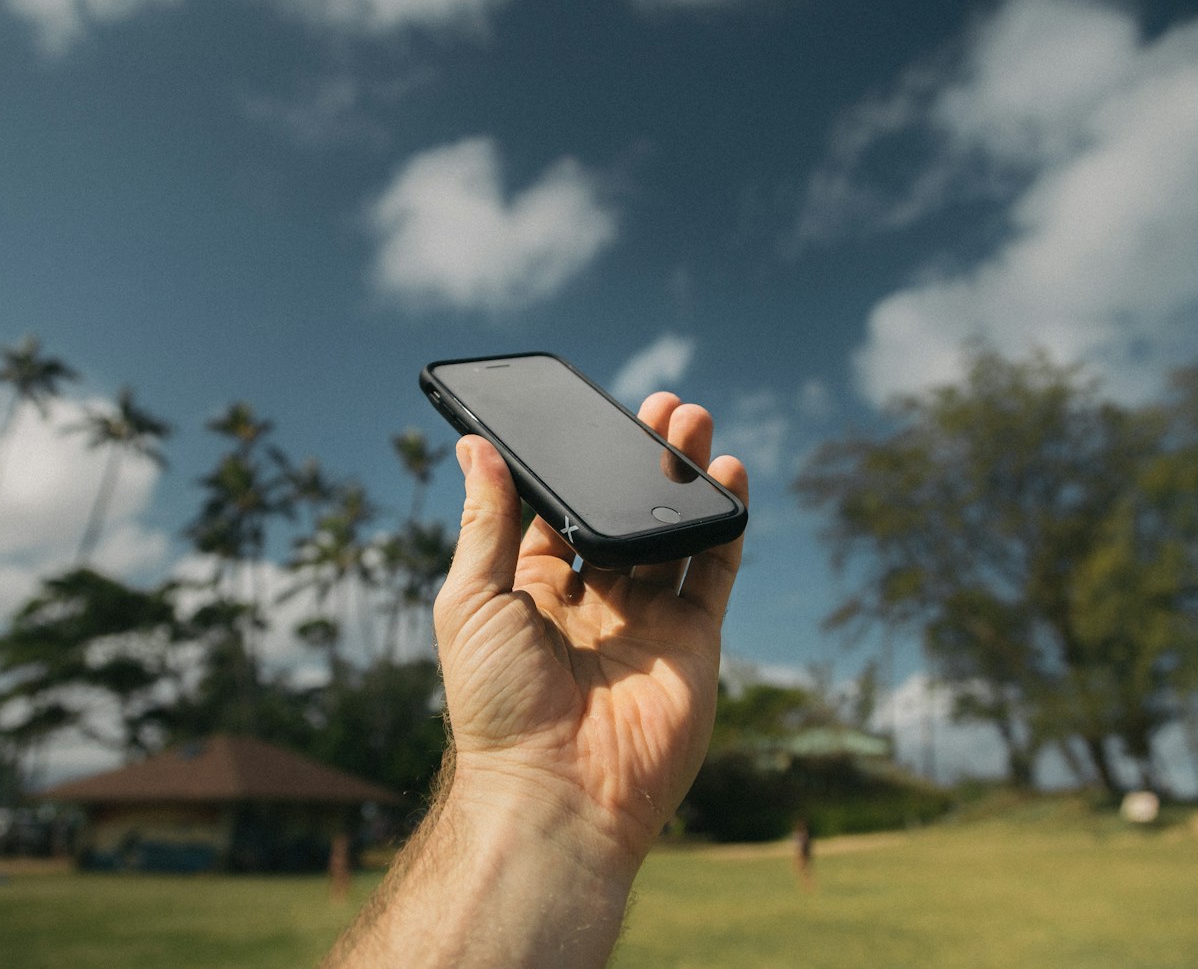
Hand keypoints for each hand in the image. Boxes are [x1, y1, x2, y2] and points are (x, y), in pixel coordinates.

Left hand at [433, 392, 748, 877]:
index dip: (577, 465)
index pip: (561, 512)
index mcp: (534, 592)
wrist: (557, 792)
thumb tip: (475, 446)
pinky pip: (715, 571)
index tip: (591, 413)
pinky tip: (726, 474)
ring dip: (684, 476)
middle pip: (623, 516)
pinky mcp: (694, 642)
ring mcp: (648, 623)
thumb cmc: (497, 703)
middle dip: (641, 459)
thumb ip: (485, 521)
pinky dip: (725, 521)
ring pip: (672, 534)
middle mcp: (595, 603)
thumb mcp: (471, 599)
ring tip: (694, 420)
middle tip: (660, 404)